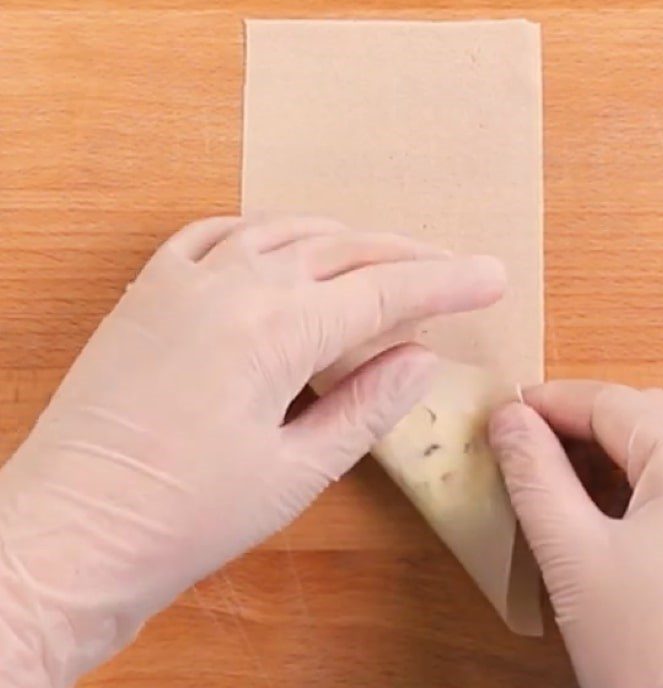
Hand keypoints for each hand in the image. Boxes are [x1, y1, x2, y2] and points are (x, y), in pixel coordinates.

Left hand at [0, 215, 505, 686]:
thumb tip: (420, 357)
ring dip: (344, 239)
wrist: (68, 533)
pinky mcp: (150, 288)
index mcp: (278, 330)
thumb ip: (367, 405)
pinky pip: (218, 232)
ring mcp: (186, 278)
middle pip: (344, 250)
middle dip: (407, 256)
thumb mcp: (296, 472)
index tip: (491, 276)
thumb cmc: (186, 517)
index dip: (447, 283)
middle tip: (451, 269)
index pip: (385, 292)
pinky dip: (266, 230)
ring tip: (382, 257)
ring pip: (286, 231)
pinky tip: (283, 244)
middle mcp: (235, 284)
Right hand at [490, 381, 662, 687]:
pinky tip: (624, 507)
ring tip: (570, 470)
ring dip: (625, 446)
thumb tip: (506, 418)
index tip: (504, 411)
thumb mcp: (572, 555)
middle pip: (655, 415)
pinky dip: (660, 477)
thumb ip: (533, 473)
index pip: (615, 403)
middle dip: (589, 418)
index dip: (553, 400)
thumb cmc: (645, 651)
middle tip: (532, 439)